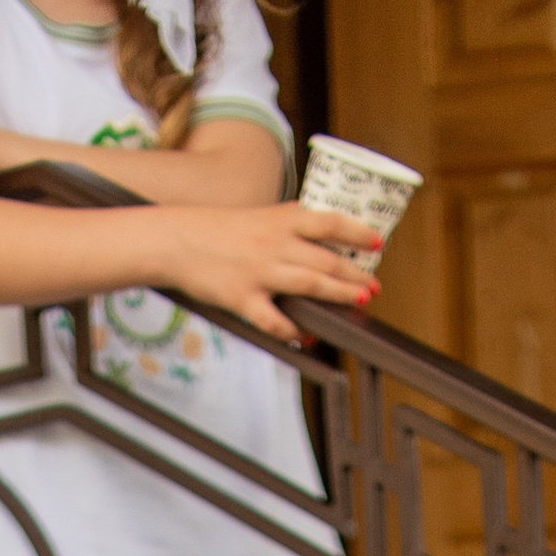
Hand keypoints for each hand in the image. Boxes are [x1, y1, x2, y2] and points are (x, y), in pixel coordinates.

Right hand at [157, 198, 381, 338]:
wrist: (177, 239)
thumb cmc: (219, 230)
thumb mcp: (260, 219)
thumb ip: (289, 230)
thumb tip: (319, 247)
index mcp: (282, 219)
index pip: (330, 222)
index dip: (358, 232)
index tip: (378, 242)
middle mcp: (275, 243)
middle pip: (327, 260)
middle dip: (355, 275)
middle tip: (374, 286)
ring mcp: (260, 272)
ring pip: (310, 285)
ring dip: (339, 296)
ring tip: (358, 303)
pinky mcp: (242, 298)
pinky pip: (275, 321)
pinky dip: (293, 331)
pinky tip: (306, 337)